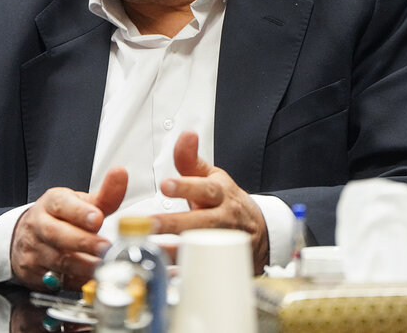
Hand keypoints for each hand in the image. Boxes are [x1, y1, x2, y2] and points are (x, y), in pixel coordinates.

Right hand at [10, 167, 126, 289]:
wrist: (25, 237)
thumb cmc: (59, 217)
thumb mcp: (79, 202)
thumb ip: (103, 194)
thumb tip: (121, 175)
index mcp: (51, 203)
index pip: (62, 204)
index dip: (80, 212)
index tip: (97, 218)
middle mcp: (39, 225)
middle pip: (57, 233)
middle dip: (83, 241)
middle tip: (105, 246)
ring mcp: (35, 250)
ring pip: (58, 260)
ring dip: (83, 265)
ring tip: (103, 265)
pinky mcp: (34, 273)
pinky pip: (57, 280)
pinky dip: (76, 281)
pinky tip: (90, 279)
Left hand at [152, 132, 269, 272]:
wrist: (257, 231)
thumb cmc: (226, 201)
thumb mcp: (211, 176)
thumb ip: (190, 159)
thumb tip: (186, 135)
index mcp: (219, 194)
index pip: (205, 188)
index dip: (186, 187)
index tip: (166, 185)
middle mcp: (222, 219)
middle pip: (201, 223)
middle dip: (175, 224)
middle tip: (149, 223)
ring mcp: (222, 243)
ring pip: (201, 250)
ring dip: (174, 251)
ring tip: (150, 248)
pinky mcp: (220, 262)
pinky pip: (201, 270)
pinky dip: (183, 272)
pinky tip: (162, 272)